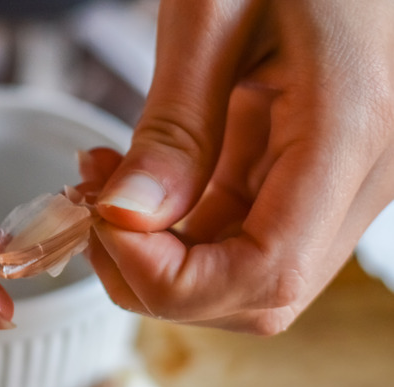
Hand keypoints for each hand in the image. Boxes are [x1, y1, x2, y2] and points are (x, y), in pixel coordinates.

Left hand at [86, 0, 393, 333]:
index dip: (171, 279)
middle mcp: (361, 173)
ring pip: (245, 269)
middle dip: (157, 276)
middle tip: (92, 214)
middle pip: (257, 292)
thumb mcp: (213, 15)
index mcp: (350, 131)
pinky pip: (242, 227)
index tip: (102, 225)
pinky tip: (134, 181)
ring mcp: (339, 177)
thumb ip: (176, 126)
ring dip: (160, 251)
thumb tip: (126, 217)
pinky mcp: (309, 168)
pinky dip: (178, 224)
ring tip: (102, 187)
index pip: (267, 273)